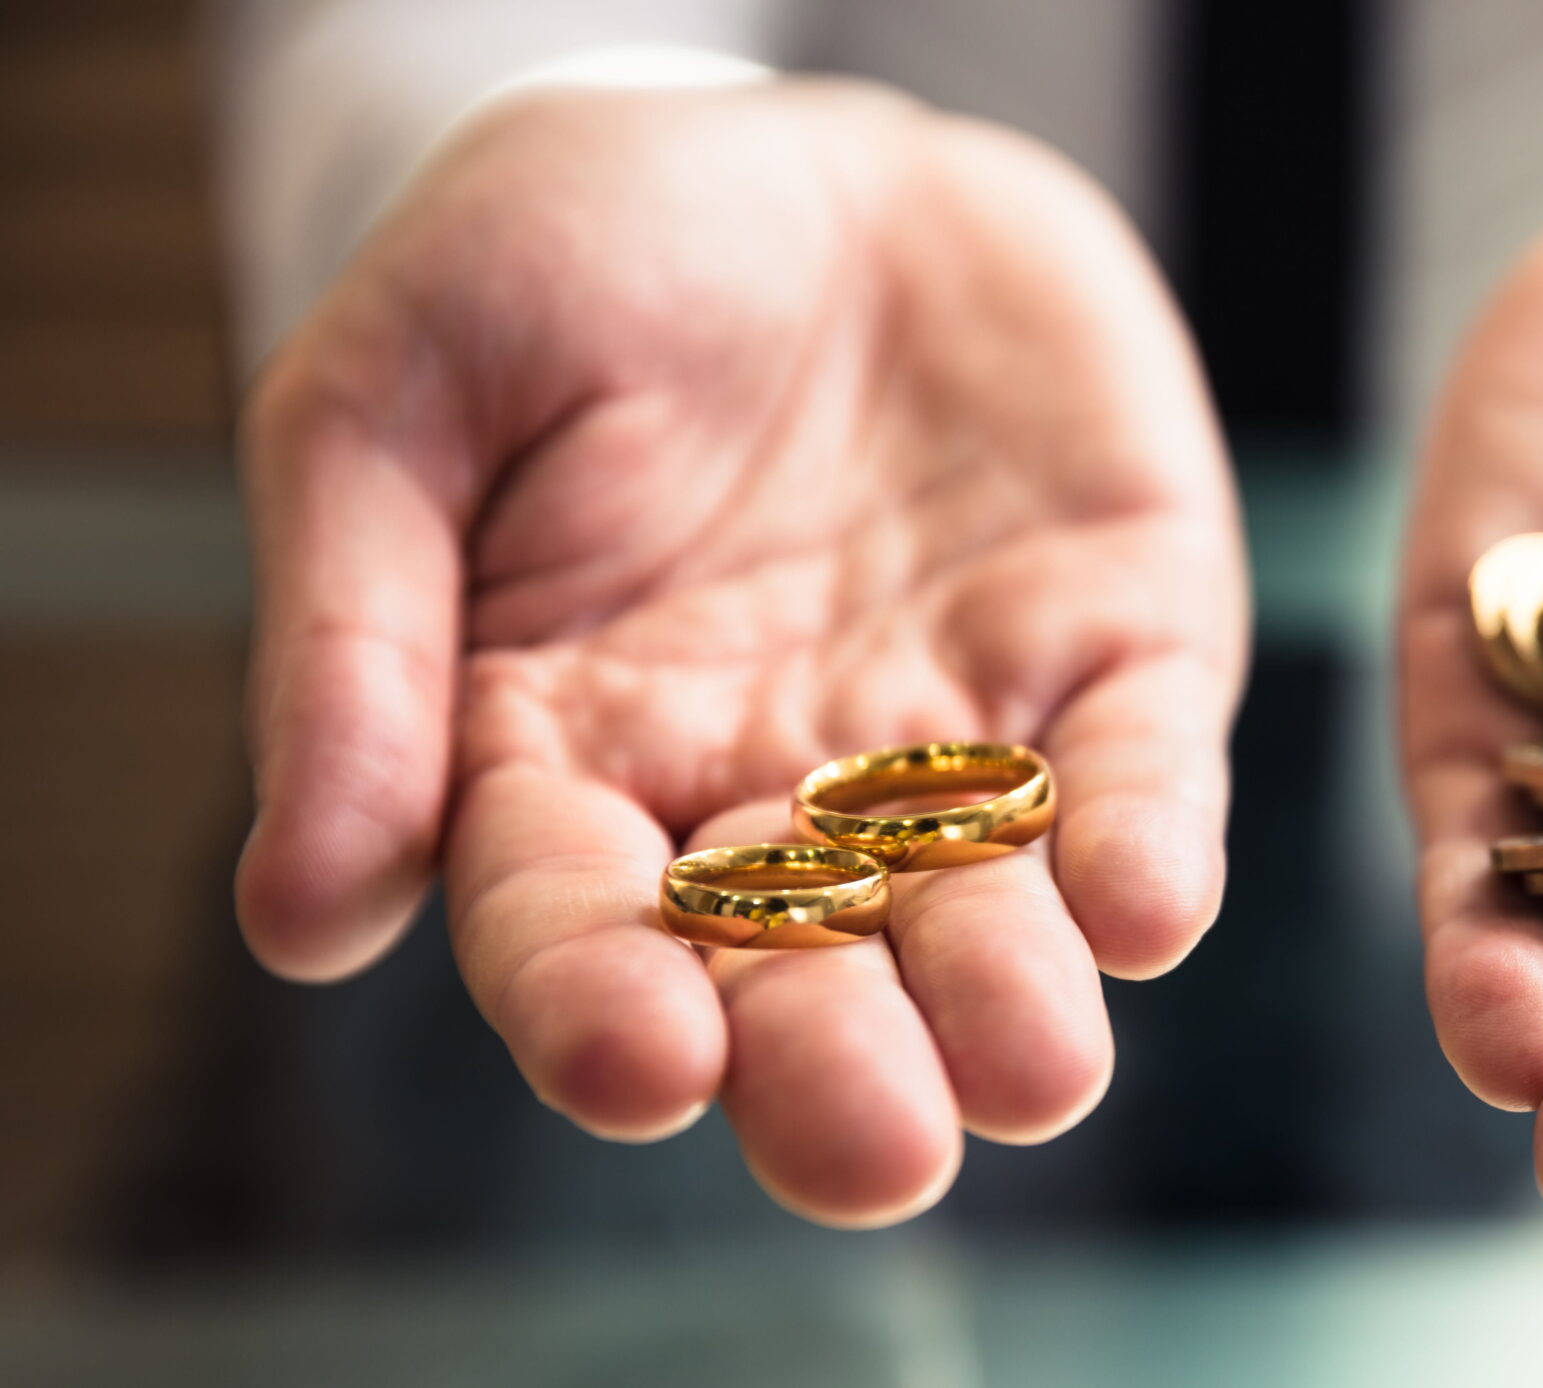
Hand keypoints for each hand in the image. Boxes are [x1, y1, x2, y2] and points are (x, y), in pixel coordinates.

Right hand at [235, 83, 1245, 1225]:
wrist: (793, 156)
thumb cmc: (562, 259)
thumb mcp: (399, 395)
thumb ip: (358, 639)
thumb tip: (304, 920)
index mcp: (574, 757)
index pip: (578, 926)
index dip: (602, 1006)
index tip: (639, 1064)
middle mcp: (772, 783)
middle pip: (801, 973)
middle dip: (838, 1070)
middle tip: (875, 1148)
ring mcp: (954, 728)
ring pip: (985, 910)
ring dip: (1012, 999)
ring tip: (1034, 1069)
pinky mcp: (1114, 646)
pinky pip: (1138, 770)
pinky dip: (1146, 842)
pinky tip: (1147, 903)